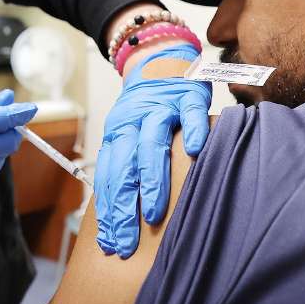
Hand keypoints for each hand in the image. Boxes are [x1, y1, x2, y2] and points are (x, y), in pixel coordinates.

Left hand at [95, 44, 211, 257]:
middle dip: (123, 208)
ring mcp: (161, 107)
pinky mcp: (188, 96)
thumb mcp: (130, 133)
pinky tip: (195, 152)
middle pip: (124, 166)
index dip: (109, 210)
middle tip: (126, 241)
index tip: (111, 242)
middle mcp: (133, 121)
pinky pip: (191, 114)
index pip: (109, 177)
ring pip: (151, 143)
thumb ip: (127, 166)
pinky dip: (193, 131)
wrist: (164, 60)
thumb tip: (120, 215)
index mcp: (116, 134)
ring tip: (153, 212)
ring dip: (151, 179)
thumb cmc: (149, 109)